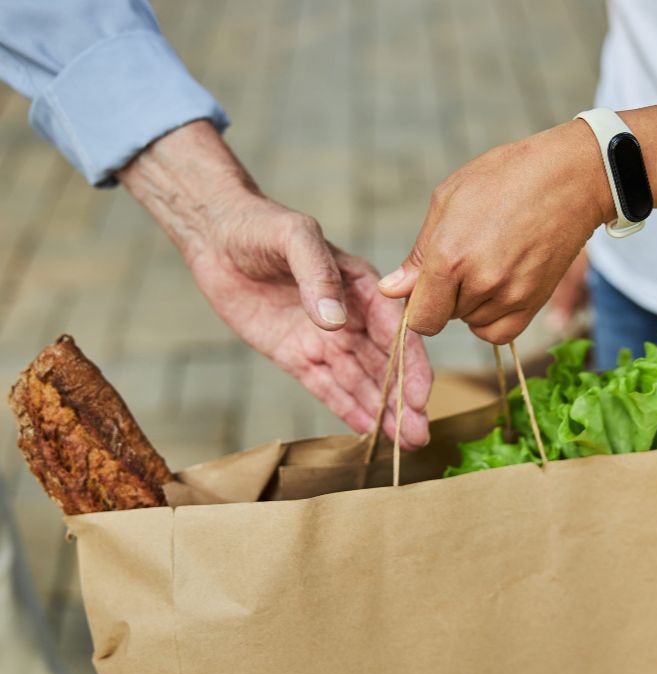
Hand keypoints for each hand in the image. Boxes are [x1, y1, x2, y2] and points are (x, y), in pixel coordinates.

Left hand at [119, 121, 431, 447]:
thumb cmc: (259, 226)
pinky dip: (346, 409)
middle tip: (419, 434)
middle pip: (383, 365)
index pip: (394, 330)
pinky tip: (366, 432)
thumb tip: (335, 322)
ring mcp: (323, 339)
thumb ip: (318, 274)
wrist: (216, 236)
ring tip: (402, 443)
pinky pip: (325, 387)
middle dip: (402, 400)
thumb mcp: (294, 236)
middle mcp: (350, 317)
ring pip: (359, 382)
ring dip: (380, 412)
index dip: (410, 364)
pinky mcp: (296, 355)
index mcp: (361, 287)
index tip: (419, 395)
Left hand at [378, 121, 612, 343]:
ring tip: (487, 262)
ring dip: (470, 305)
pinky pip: (499, 334)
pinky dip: (490, 321)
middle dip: (444, 297)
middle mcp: (479, 282)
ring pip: (471, 323)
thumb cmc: (504, 178)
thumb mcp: (448, 201)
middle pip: (444, 317)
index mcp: (450, 256)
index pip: (420, 317)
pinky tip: (494, 292)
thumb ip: (418, 255)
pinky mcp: (533, 302)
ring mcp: (509, 295)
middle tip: (464, 259)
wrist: (570, 177)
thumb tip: (389, 291)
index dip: (415, 306)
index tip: (422, 289)